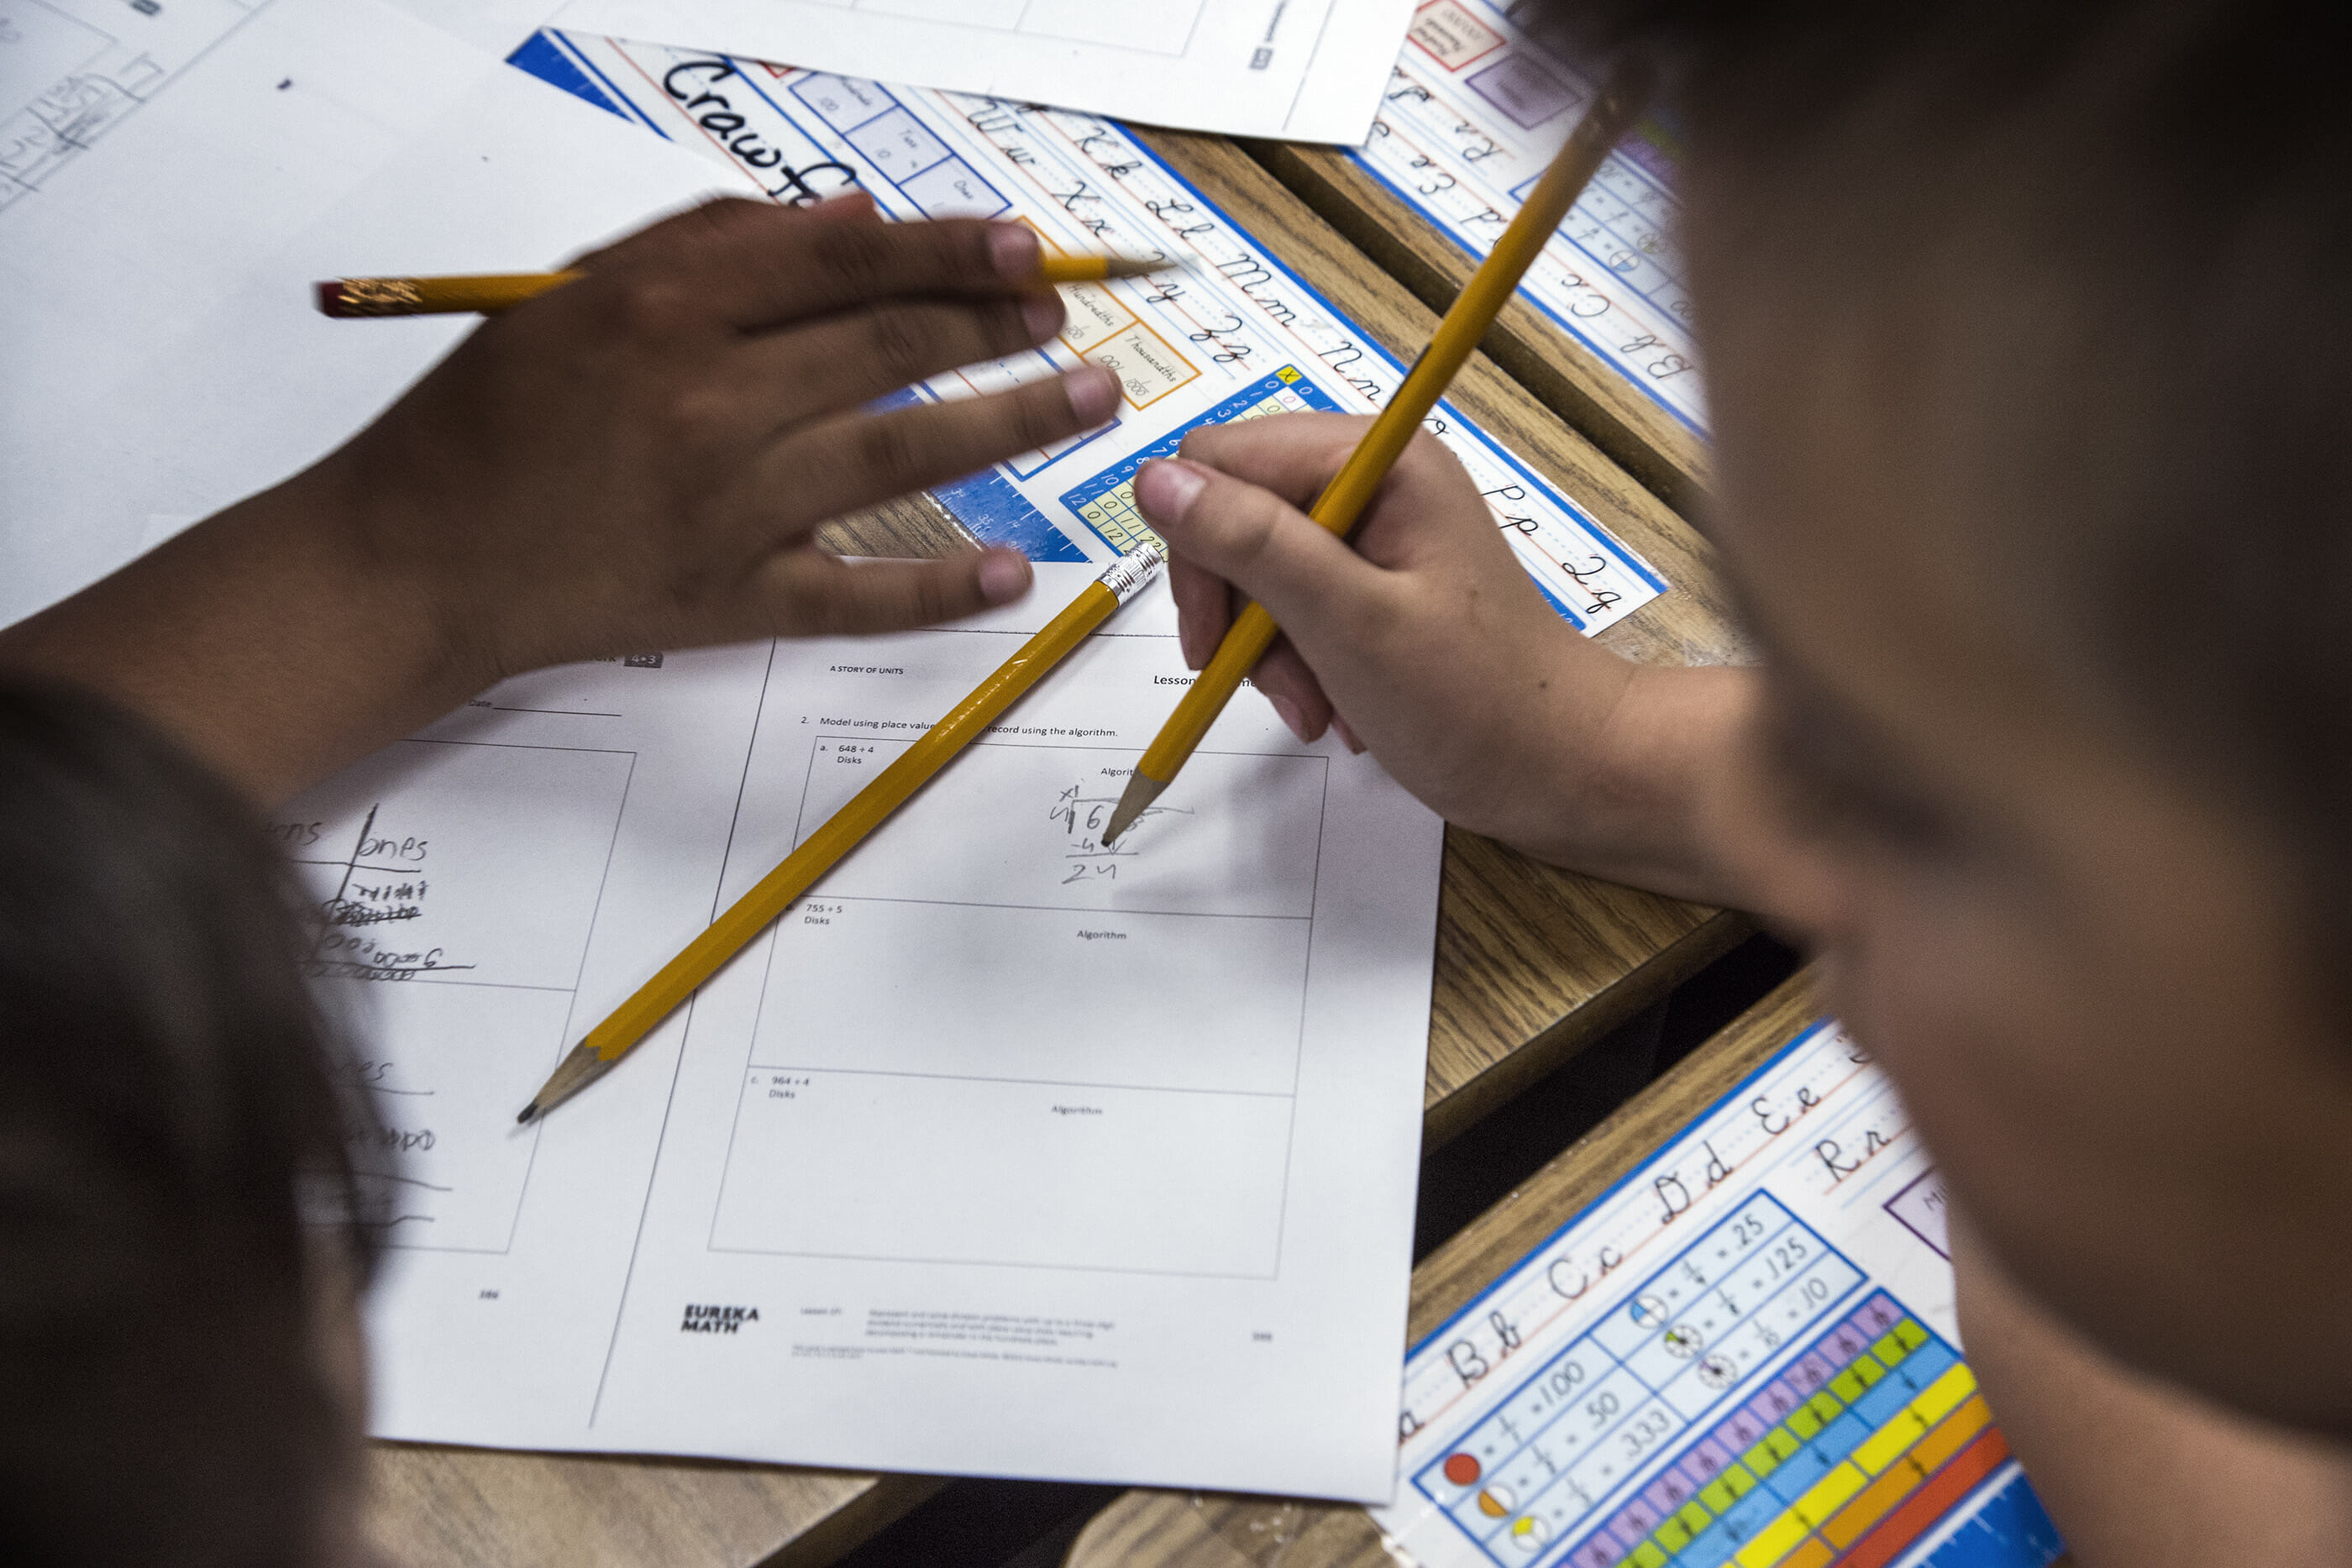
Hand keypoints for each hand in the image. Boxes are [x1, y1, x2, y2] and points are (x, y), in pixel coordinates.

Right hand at [0, 195, 1117, 799]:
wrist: (416, 557)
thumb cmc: (494, 417)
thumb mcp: (579, 294)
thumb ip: (710, 245)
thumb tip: (851, 221)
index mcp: (668, 309)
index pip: (844, 261)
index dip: (948, 250)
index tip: (1025, 247)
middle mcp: (707, 401)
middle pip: (889, 348)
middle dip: (997, 326)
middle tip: (1068, 319)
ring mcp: (726, 508)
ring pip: (899, 455)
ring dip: (1007, 424)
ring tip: (1086, 399)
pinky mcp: (729, 601)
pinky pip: (854, 596)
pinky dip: (935, 589)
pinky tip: (1011, 575)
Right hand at [1133, 413, 1760, 901]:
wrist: (1565, 772)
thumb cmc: (1475, 702)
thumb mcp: (1348, 622)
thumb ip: (1252, 544)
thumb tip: (1155, 478)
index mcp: (1380, 459)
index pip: (1224, 459)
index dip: (1202, 545)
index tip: (1216, 635)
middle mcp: (1376, 480)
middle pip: (1236, 515)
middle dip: (1239, 609)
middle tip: (1274, 683)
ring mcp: (1378, 534)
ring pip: (1259, 570)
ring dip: (1269, 650)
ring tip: (1317, 709)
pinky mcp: (1378, 585)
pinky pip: (1296, 606)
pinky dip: (1299, 664)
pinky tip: (1336, 709)